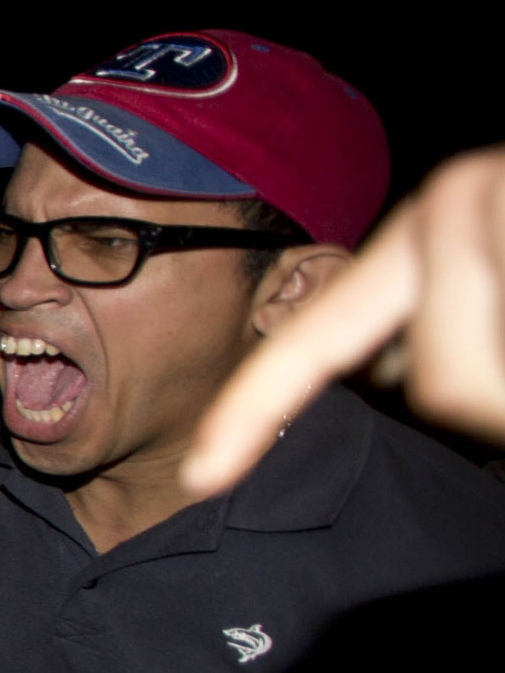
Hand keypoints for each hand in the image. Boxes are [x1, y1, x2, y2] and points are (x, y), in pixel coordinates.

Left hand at [186, 146, 504, 492]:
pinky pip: (485, 370)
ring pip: (475, 377)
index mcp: (425, 236)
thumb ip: (444, 336)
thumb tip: (400, 377)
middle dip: (501, 401)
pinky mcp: (501, 198)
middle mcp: (451, 204)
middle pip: (444, 385)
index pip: (316, 339)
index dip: (253, 408)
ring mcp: (488, 197)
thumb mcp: (485, 300)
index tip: (199, 475)